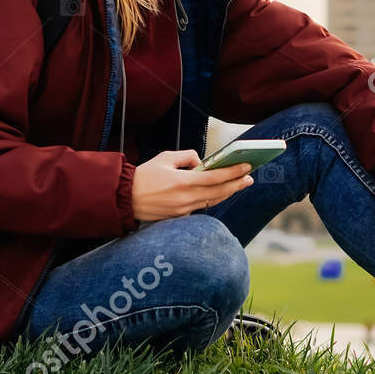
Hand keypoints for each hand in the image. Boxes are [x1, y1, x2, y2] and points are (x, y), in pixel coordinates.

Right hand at [131, 150, 253, 220]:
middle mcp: (186, 198)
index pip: (215, 178)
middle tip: (250, 178)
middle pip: (219, 192)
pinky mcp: (180, 217)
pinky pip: (201, 206)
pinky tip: (221, 193)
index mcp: (182, 182)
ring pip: (212, 201)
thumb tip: (202, 163)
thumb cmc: (144, 176)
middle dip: (237, 184)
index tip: (247, 167)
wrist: (124, 199)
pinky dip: (213, 199)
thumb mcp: (165, 158)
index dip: (233, 172)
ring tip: (240, 184)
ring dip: (228, 193)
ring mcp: (183, 210)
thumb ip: (187, 157)